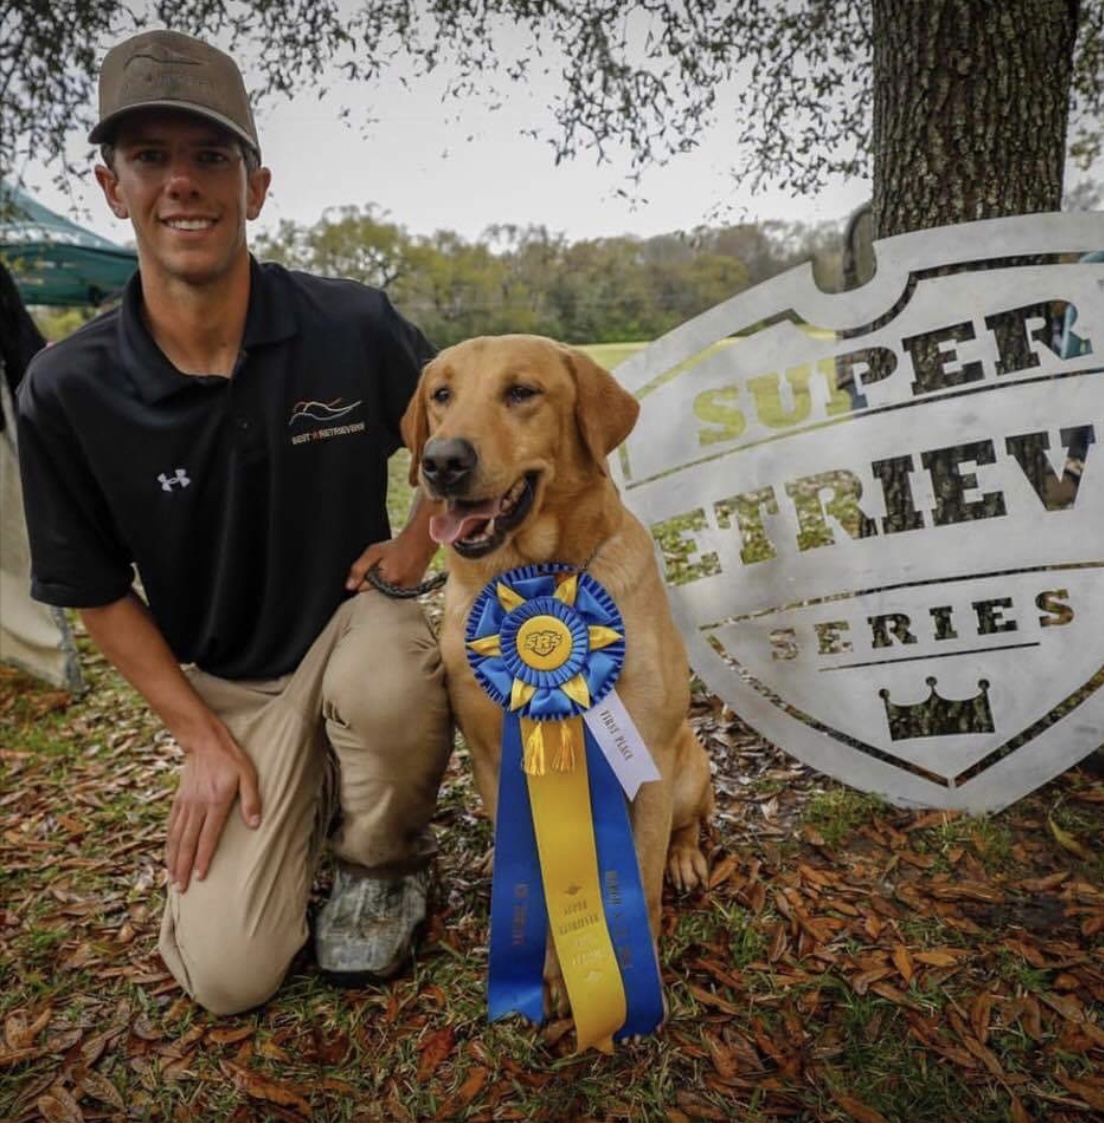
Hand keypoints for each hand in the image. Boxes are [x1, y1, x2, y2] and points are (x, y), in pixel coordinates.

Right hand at [165, 735, 260, 891]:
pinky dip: (169, 843)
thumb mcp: (249, 775)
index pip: (208, 836)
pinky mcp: (178, 800)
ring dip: (174, 859)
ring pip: (177, 836)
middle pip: (188, 842)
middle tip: (181, 888)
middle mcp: (197, 806)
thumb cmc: (232, 759)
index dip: (204, 858)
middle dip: (184, 867)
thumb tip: (256, 824)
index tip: (200, 877)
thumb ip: (252, 799)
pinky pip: (171, 825)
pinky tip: (168, 855)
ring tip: (172, 879)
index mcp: (215, 802)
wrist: (205, 742)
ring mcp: (185, 803)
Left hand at [346, 531, 436, 591]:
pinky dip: (393, 588)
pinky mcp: (411, 593)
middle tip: (383, 569)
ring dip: (384, 587)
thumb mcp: (373, 552)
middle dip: (374, 584)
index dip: (363, 579)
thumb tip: (349, 587)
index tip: (371, 570)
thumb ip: (359, 569)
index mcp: (386, 579)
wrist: (420, 544)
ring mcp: (405, 593)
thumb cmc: (395, 547)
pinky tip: (398, 576)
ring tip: (392, 571)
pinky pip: (394, 596)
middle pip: (374, 594)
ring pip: (384, 596)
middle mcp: (396, 589)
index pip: (363, 589)